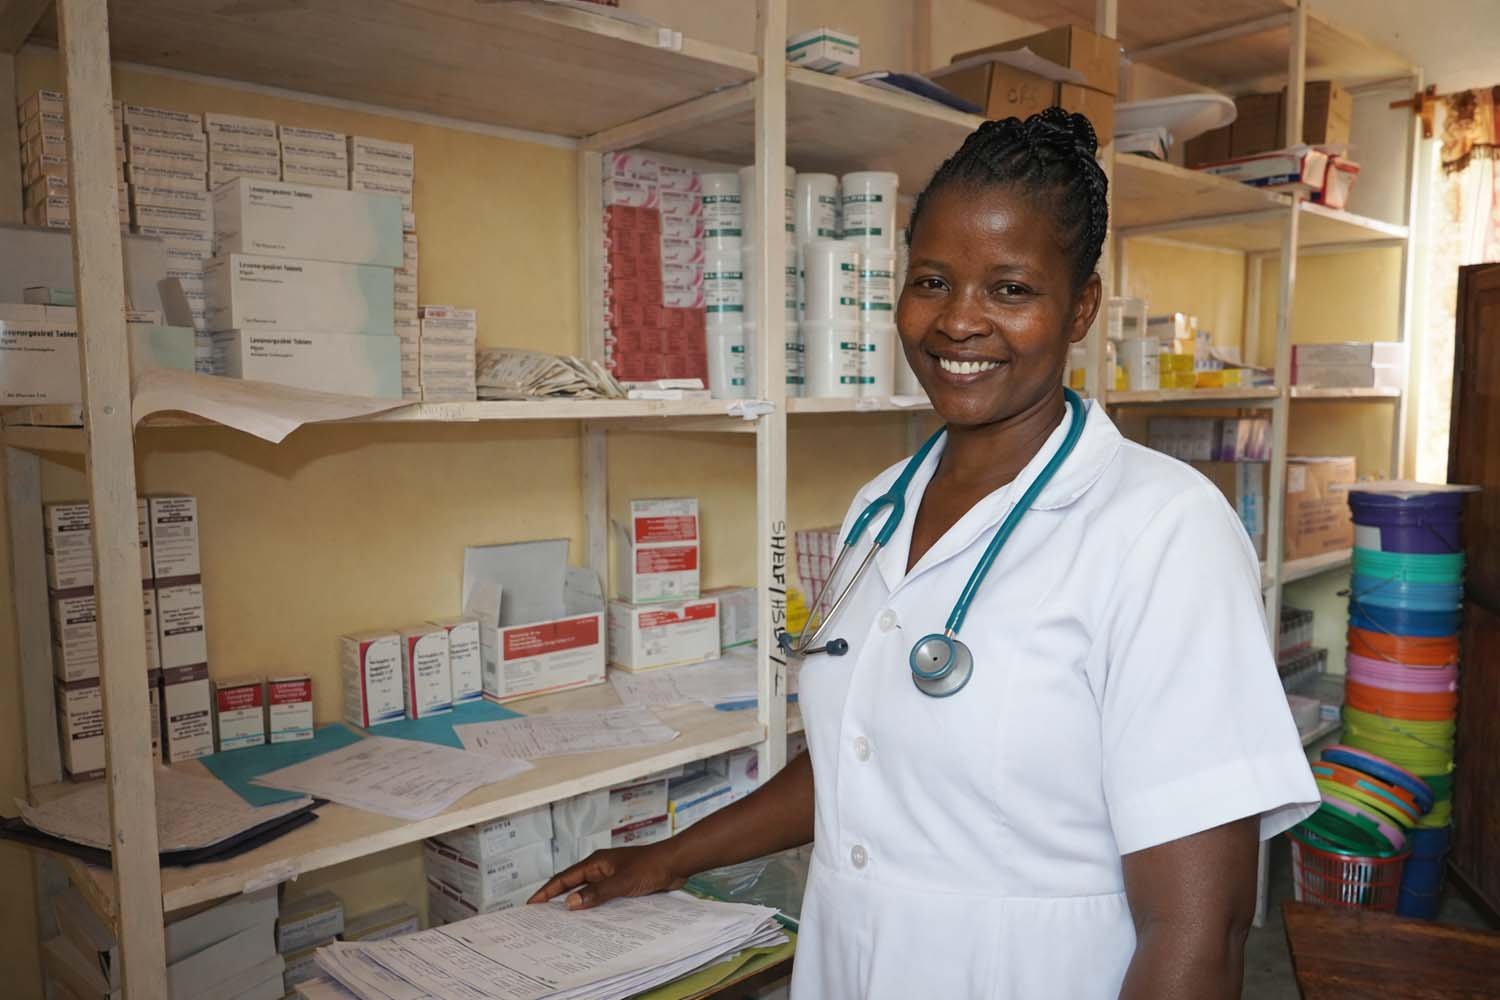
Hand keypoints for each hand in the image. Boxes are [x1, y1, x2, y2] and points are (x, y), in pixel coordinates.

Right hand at [528, 843, 686, 910]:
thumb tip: (569, 903)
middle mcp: (600, 869)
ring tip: (563, 923)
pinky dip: (594, 907)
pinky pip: (602, 898)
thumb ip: (596, 893)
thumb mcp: (621, 882)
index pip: (564, 878)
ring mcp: (611, 876)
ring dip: (576, 905)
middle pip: (572, 885)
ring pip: (587, 893)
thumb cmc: (650, 866)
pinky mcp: (622, 885)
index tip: (531, 904)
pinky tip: (592, 921)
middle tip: (541, 916)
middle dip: (556, 899)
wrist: (675, 864)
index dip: (547, 891)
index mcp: (595, 863)